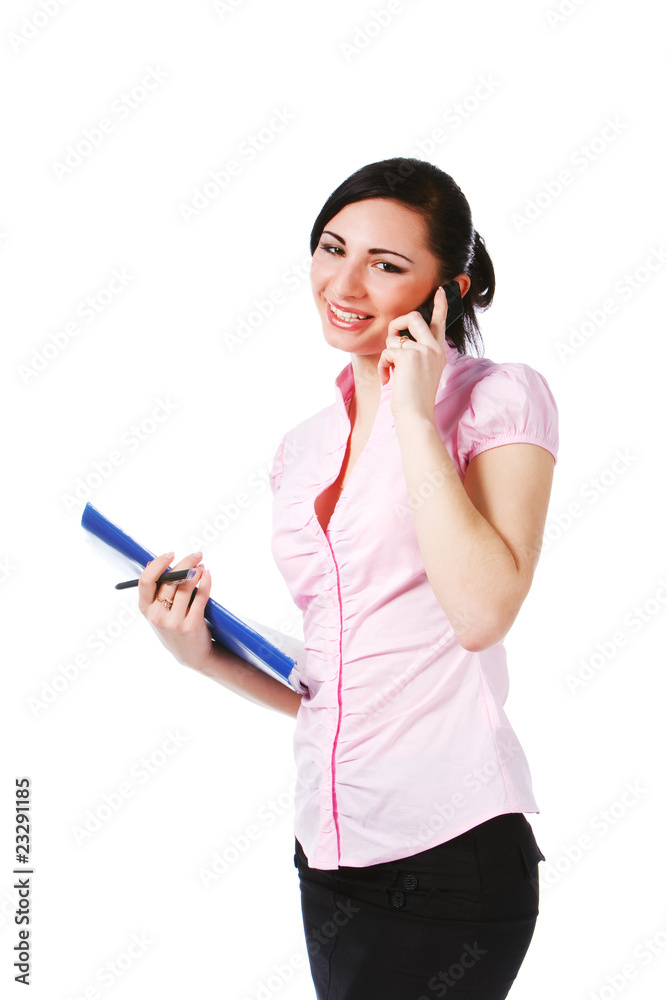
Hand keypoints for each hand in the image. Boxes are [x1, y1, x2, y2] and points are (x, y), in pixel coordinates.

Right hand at [138, 550, 214, 669]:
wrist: (192, 655)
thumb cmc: (175, 628)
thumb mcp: (159, 612)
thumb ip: (156, 591)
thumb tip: (151, 562)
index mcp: (146, 610)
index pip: (145, 581)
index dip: (157, 564)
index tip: (170, 554)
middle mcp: (157, 616)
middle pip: (169, 580)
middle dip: (185, 563)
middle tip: (196, 555)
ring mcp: (174, 622)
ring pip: (185, 586)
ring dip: (196, 571)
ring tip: (202, 565)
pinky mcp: (191, 624)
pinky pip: (200, 596)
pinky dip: (206, 582)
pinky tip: (208, 575)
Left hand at [377, 284, 448, 423]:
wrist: (416, 415)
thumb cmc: (414, 399)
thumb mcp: (419, 372)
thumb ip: (414, 354)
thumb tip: (399, 341)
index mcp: (438, 352)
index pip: (439, 323)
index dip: (440, 305)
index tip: (442, 290)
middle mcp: (434, 348)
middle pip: (414, 317)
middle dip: (397, 324)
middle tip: (393, 341)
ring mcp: (423, 350)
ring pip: (396, 337)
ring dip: (388, 353)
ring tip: (392, 372)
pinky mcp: (409, 355)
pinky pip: (387, 351)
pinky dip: (384, 366)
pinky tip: (389, 379)